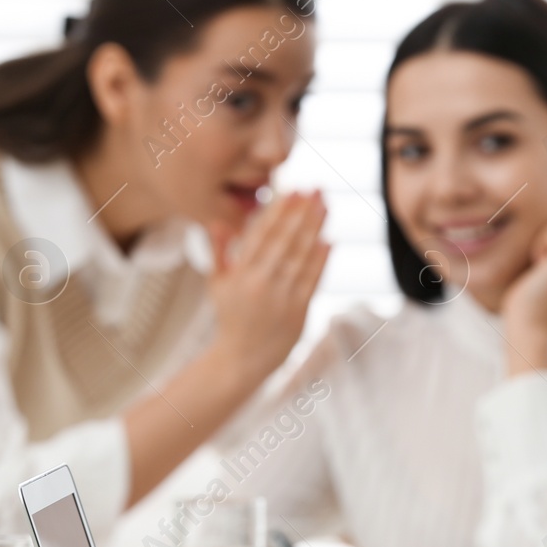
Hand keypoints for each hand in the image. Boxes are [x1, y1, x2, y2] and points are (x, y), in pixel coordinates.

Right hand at [205, 190, 331, 382]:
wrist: (243, 358)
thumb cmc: (230, 316)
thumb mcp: (217, 283)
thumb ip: (219, 251)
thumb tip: (217, 221)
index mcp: (240, 273)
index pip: (262, 234)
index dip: (279, 210)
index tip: (292, 189)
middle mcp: (261, 283)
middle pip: (285, 240)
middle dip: (302, 212)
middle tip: (316, 188)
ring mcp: (282, 298)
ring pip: (302, 257)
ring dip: (315, 229)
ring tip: (326, 205)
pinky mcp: (299, 311)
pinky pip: (312, 281)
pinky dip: (321, 260)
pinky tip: (329, 240)